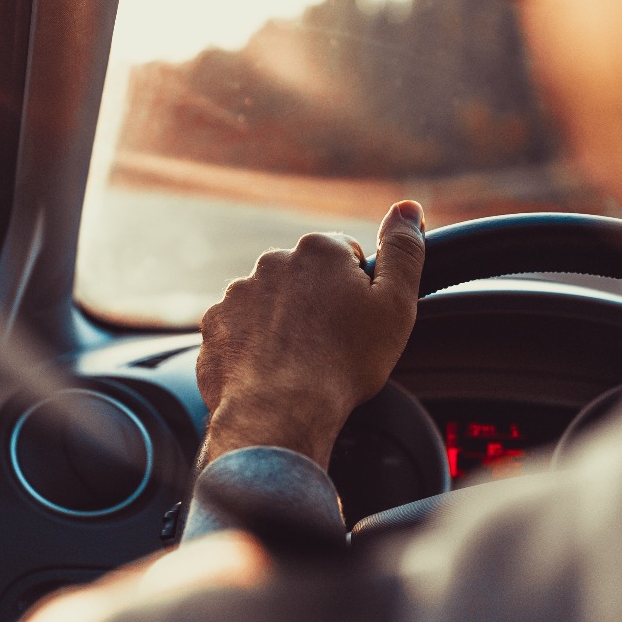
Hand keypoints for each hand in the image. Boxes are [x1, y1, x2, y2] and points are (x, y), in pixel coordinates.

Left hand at [196, 200, 425, 467]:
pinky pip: (240, 332)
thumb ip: (403, 251)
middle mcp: (273, 262)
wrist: (279, 411)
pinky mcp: (214, 327)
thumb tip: (407, 209)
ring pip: (270, 305)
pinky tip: (270, 372)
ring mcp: (237, 294)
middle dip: (317, 306)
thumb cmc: (343, 363)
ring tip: (299, 364)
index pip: (345, 258)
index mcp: (319, 250)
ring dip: (283, 326)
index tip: (357, 323)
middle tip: (331, 347)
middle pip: (305, 279)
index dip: (357, 293)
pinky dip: (253, 348)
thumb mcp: (395, 305)